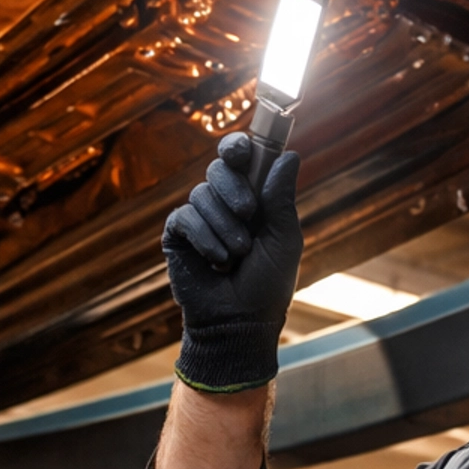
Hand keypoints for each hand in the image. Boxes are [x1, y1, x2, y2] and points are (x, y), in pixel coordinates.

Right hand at [163, 132, 302, 391]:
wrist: (241, 322)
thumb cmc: (267, 283)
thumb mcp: (283, 238)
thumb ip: (281, 198)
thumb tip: (289, 155)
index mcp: (252, 198)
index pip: (240, 159)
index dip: (237, 147)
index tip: (241, 150)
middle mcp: (224, 203)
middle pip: (218, 167)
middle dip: (233, 187)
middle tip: (248, 212)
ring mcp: (199, 219)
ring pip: (201, 193)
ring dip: (223, 225)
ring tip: (237, 255)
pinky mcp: (178, 236)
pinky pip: (185, 217)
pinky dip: (204, 238)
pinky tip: (216, 261)